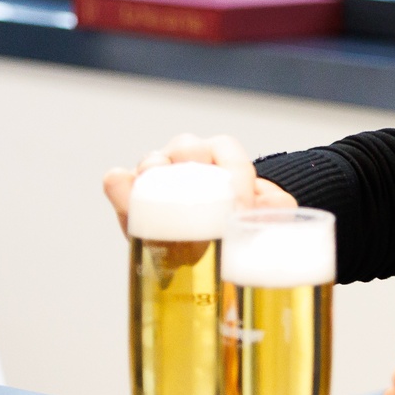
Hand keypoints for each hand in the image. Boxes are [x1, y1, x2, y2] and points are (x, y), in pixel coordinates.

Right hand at [103, 134, 295, 232]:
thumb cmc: (241, 224)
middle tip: (201, 204)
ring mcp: (155, 174)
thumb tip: (268, 206)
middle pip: (186, 147)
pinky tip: (128, 200)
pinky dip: (121, 188)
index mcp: (222, 155)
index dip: (236, 177)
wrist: (211, 247)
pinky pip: (117, 181)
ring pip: (151, 161)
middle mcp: (187, 157)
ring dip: (156, 177)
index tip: (241, 210)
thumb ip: (276, 208)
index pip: (228, 151)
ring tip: (168, 203)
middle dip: (194, 169)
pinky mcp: (129, 195)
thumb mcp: (268, 216)